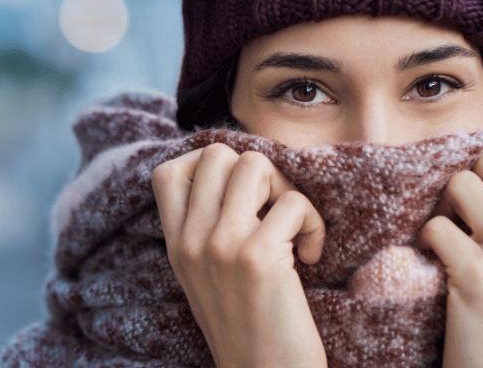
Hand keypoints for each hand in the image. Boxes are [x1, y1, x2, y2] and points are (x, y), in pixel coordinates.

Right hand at [152, 143, 326, 367]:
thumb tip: (238, 176)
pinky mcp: (257, 257)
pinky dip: (314, 224)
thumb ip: (207, 232)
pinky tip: (311, 257)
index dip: (208, 166)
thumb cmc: (247, 328)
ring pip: (255, 164)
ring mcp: (221, 246)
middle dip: (257, 172)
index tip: (240, 195)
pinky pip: (294, 202)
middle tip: (273, 210)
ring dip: (286, 189)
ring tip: (293, 228)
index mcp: (177, 246)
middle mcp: (191, 241)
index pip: (168, 173)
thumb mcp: (206, 278)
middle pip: (218, 154)